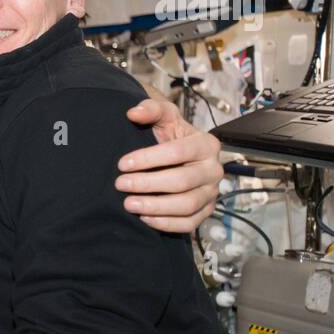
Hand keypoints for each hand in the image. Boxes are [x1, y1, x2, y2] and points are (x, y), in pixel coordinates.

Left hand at [118, 97, 221, 232]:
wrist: (178, 156)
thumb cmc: (170, 136)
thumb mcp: (163, 117)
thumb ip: (150, 109)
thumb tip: (133, 113)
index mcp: (206, 144)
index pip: (177, 152)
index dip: (148, 159)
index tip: (122, 164)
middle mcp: (214, 170)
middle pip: (182, 181)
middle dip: (147, 184)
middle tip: (120, 185)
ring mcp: (211, 193)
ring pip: (186, 205)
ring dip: (155, 207)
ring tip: (129, 204)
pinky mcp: (205, 211)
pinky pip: (189, 223)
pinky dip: (166, 223)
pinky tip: (144, 218)